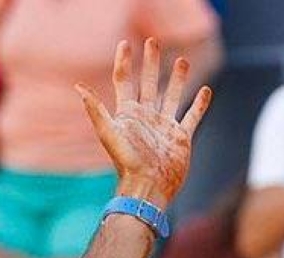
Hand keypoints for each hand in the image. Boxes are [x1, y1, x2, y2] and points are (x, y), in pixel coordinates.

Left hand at [77, 38, 211, 209]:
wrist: (147, 189)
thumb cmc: (127, 164)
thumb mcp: (109, 134)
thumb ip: (95, 110)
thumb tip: (78, 88)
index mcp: (128, 115)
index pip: (124, 82)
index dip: (124, 62)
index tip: (125, 44)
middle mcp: (146, 119)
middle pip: (148, 83)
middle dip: (150, 63)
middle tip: (152, 41)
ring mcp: (164, 128)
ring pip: (172, 96)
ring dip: (177, 79)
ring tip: (182, 60)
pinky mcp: (181, 139)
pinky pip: (192, 117)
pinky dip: (199, 104)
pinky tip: (206, 90)